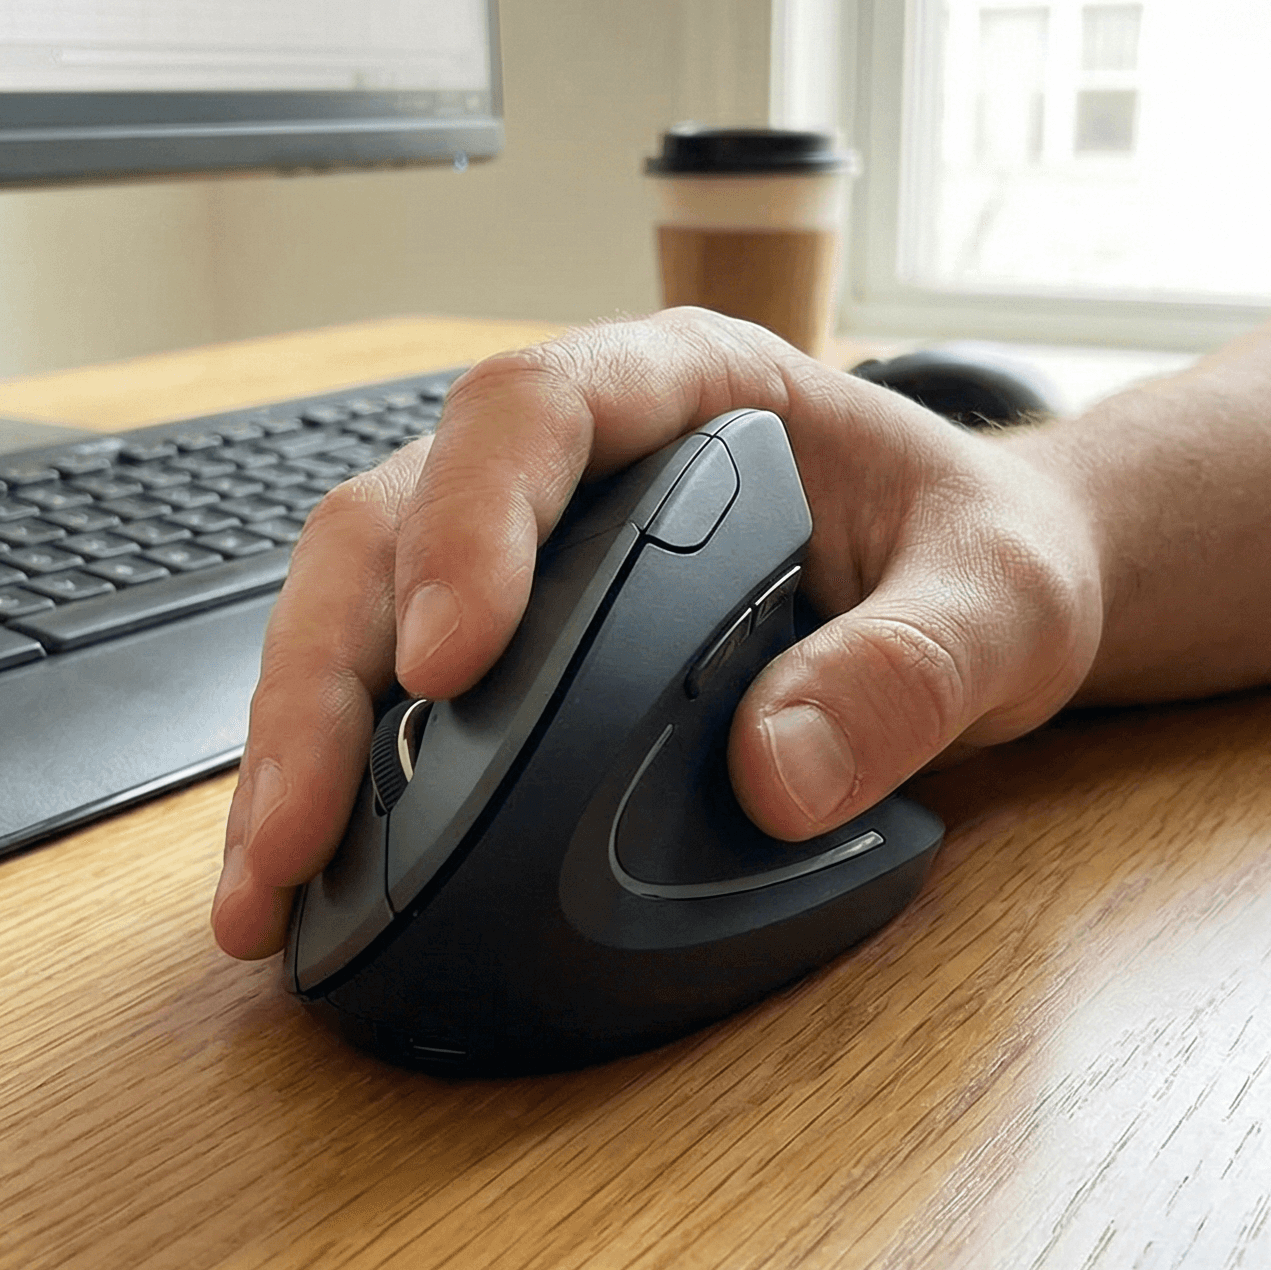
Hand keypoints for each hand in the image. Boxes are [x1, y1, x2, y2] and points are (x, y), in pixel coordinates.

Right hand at [209, 309, 1105, 958]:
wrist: (983, 591)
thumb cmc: (984, 558)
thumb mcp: (1005, 602)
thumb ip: (915, 668)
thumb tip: (777, 774)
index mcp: (689, 383)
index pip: (533, 405)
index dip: (468, 523)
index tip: (452, 664)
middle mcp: (575, 454)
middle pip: (390, 517)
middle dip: (323, 672)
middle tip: (301, 825)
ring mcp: (520, 547)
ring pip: (353, 606)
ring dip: (293, 742)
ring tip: (265, 886)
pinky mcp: (505, 644)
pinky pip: (383, 690)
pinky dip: (336, 782)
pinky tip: (304, 877)